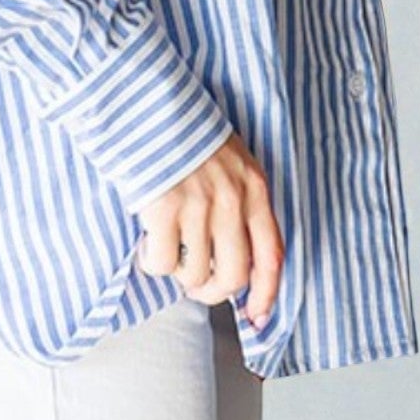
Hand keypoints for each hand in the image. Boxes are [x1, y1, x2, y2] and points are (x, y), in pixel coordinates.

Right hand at [136, 130, 283, 328]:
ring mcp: (198, 205)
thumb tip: (233, 253)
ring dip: (179, 272)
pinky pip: (162, 262)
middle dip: (213, 291)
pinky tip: (148, 241)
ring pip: (195, 274)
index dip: (266, 294)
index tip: (256, 316)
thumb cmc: (187, 132)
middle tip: (195, 285)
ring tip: (168, 249)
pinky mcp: (163, 208)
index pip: (271, 256)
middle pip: (233, 275)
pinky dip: (153, 261)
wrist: (149, 102)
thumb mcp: (230, 160)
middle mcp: (231, 200)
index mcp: (254, 188)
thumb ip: (239, 200)